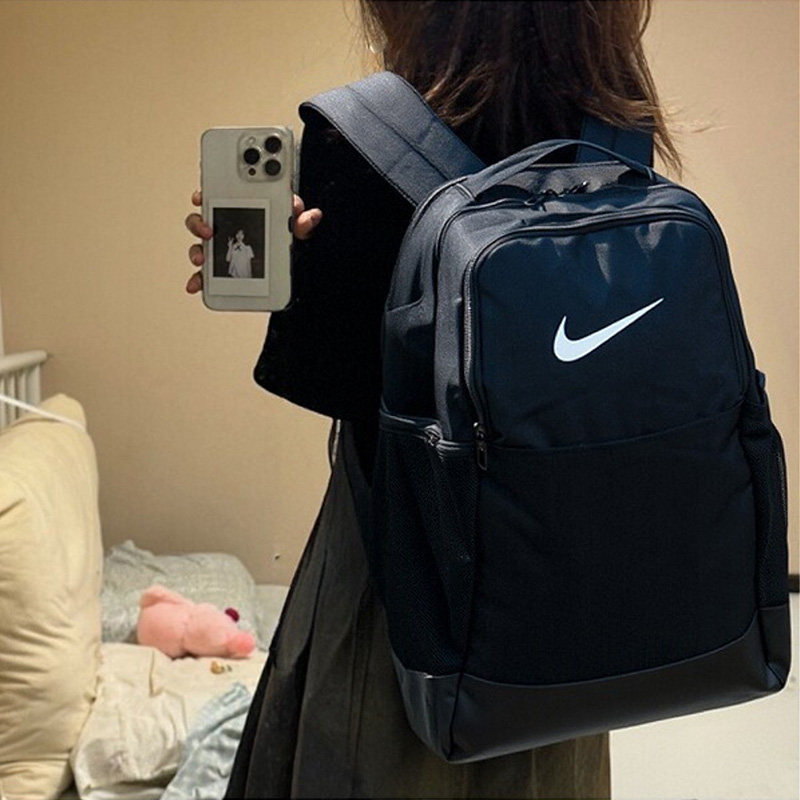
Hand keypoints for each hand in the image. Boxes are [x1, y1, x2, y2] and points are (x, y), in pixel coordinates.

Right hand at [184, 191, 322, 294]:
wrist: (294, 275)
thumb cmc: (290, 243)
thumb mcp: (298, 231)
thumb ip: (301, 221)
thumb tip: (312, 217)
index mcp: (246, 208)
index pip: (223, 193)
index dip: (210, 190)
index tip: (203, 194)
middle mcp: (229, 227)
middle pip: (204, 218)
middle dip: (199, 222)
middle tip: (208, 229)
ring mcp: (224, 249)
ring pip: (201, 245)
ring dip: (197, 251)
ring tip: (202, 259)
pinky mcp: (222, 271)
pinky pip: (206, 274)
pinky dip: (199, 280)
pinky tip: (197, 285)